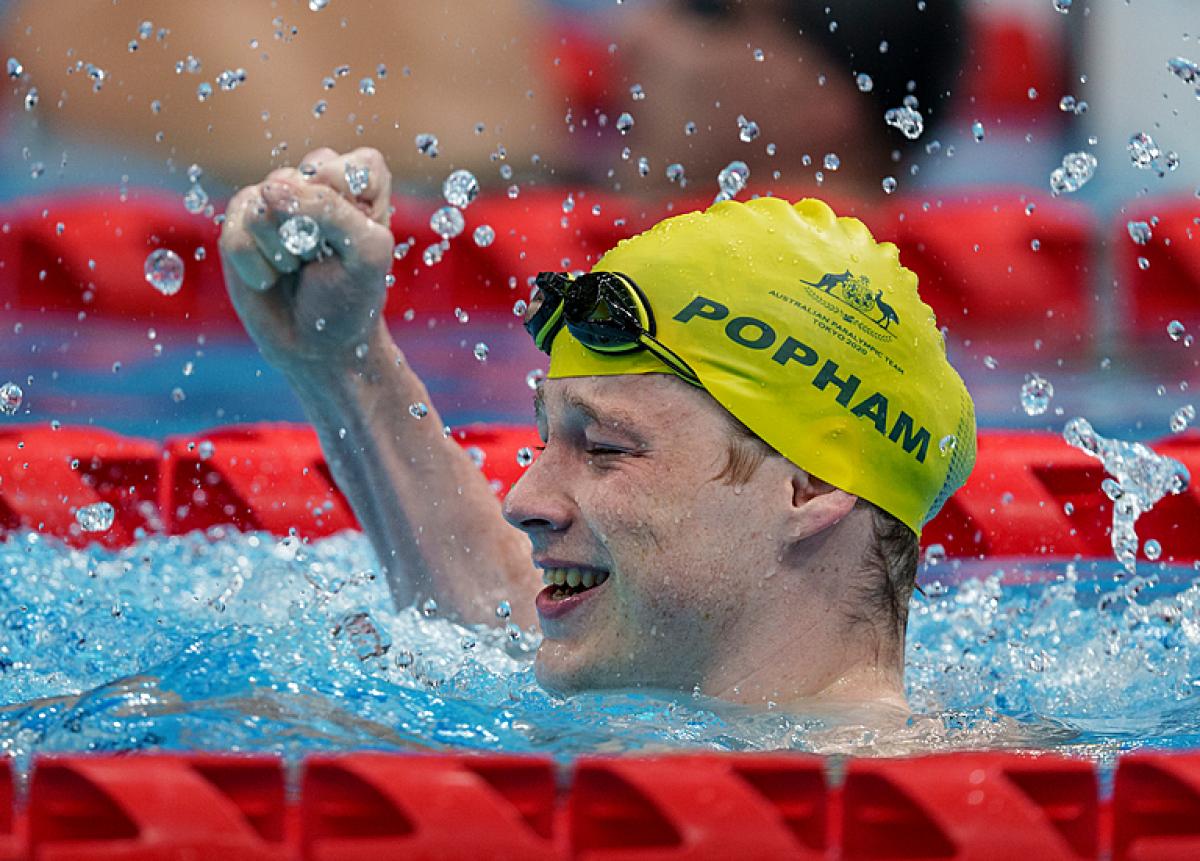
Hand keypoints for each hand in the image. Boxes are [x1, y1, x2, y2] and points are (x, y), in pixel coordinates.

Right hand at [218, 146, 395, 372]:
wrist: (317, 344)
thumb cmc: (351, 297)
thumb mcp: (366, 253)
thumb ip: (330, 210)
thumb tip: (268, 191)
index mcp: (359, 176)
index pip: (342, 170)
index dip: (345, 213)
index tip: (353, 244)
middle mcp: (314, 177)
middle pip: (295, 184)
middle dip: (310, 235)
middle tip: (323, 259)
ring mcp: (273, 197)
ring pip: (263, 207)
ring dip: (283, 253)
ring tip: (298, 267)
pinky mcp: (240, 220)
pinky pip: (236, 233)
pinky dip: (256, 267)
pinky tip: (271, 277)